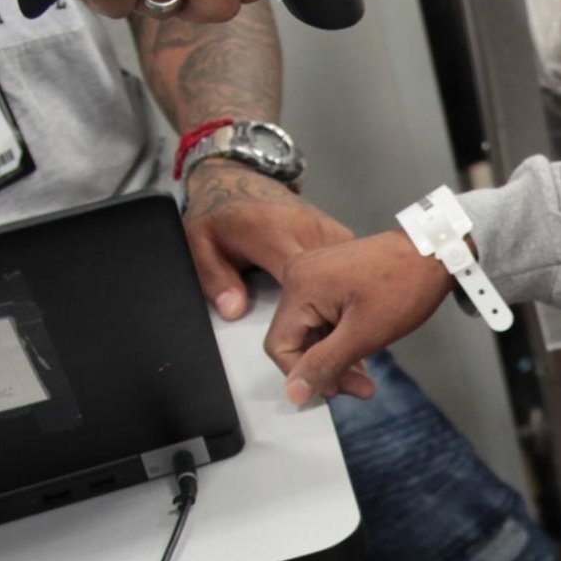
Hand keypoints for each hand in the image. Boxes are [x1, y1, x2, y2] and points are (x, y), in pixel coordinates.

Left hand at [181, 162, 375, 396]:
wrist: (241, 174)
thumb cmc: (221, 209)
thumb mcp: (200, 240)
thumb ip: (215, 278)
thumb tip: (234, 312)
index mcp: (276, 238)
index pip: (296, 301)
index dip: (303, 351)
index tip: (305, 378)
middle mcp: (309, 236)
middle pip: (331, 305)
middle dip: (342, 350)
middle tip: (352, 386)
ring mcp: (331, 235)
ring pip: (349, 295)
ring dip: (354, 332)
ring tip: (359, 371)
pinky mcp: (343, 237)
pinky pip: (352, 282)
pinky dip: (354, 308)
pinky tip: (351, 331)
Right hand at [266, 231, 454, 404]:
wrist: (433, 251)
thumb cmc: (404, 286)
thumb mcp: (364, 334)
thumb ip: (324, 365)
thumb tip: (294, 393)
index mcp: (300, 286)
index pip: (279, 346)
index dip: (304, 375)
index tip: (337, 390)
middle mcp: (299, 276)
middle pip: (296, 339)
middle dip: (325, 368)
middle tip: (360, 387)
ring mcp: (314, 274)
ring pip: (311, 332)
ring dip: (335, 357)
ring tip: (366, 377)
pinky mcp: (328, 277)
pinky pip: (323, 317)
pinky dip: (340, 339)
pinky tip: (362, 354)